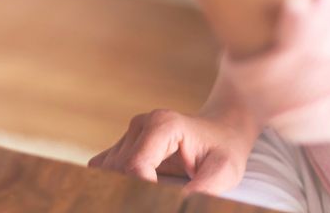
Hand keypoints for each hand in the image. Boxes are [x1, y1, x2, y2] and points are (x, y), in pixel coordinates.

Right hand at [88, 108, 256, 195]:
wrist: (222, 129)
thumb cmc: (225, 149)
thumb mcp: (224, 171)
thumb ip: (203, 190)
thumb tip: (180, 205)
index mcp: (162, 124)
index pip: (135, 165)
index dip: (142, 192)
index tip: (159, 204)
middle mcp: (141, 125)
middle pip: (118, 169)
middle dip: (132, 193)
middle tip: (154, 202)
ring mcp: (131, 133)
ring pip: (108, 170)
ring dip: (123, 189)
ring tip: (148, 199)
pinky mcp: (125, 143)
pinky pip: (105, 167)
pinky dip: (113, 184)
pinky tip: (134, 194)